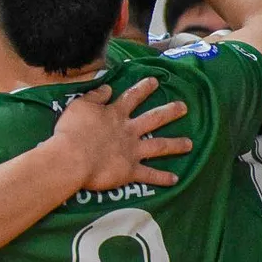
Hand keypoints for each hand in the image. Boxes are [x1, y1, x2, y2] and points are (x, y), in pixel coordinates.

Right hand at [54, 77, 190, 189]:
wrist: (72, 157)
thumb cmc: (72, 130)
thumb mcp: (80, 105)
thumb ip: (95, 96)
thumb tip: (108, 87)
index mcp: (115, 114)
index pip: (132, 97)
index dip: (143, 88)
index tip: (156, 81)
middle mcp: (128, 130)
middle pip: (153, 119)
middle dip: (169, 112)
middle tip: (183, 107)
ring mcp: (132, 151)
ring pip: (159, 146)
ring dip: (175, 145)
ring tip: (189, 144)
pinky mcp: (130, 171)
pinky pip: (150, 175)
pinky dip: (162, 178)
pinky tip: (175, 179)